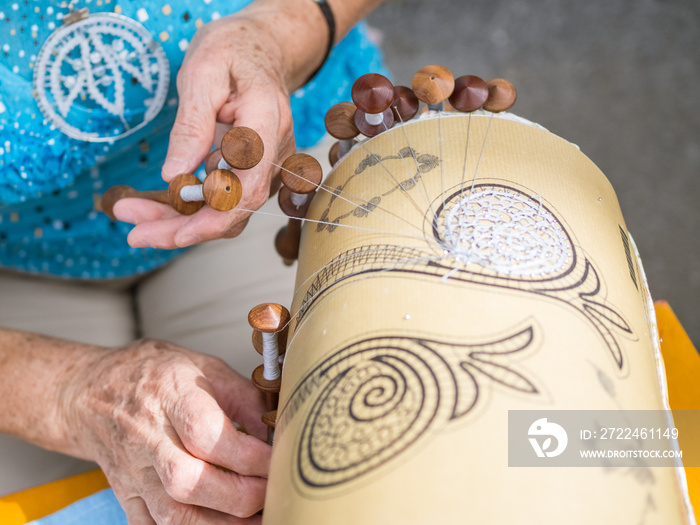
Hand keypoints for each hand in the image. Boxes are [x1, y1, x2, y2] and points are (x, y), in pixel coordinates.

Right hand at [66, 339, 270, 523]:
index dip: (248, 456)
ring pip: (171, 514)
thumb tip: (276, 430)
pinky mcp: (127, 496)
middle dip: (241, 496)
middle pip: (188, 481)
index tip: (277, 460)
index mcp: (169, 396)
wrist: (91, 392)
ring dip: (221, 524)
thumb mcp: (206, 367)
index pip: (207, 435)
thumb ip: (245, 398)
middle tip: (272, 492)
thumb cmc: (153, 375)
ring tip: (257, 519)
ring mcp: (133, 472)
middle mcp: (146, 438)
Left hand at [114, 0, 326, 248]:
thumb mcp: (202, 73)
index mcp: (267, 124)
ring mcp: (266, 167)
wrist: (260, 49)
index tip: (176, 234)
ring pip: (226, 211)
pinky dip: (188, 206)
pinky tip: (154, 204)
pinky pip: (221, 198)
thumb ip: (192, 124)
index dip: (214, 218)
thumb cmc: (232, 53)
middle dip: (184, 228)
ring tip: (131, 212)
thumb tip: (173, 175)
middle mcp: (274, 154)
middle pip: (234, 209)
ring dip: (180, 220)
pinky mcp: (253, 172)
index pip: (247, 187)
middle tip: (135, 234)